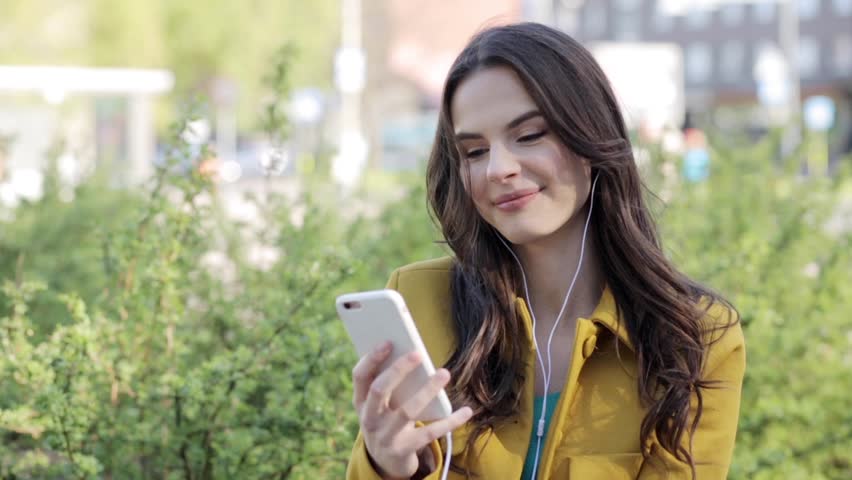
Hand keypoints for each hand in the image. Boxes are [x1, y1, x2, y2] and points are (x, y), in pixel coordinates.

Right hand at [351, 341, 472, 478]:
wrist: (385, 461)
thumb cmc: (387, 419)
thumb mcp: (380, 404)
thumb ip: (390, 382)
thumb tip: (412, 352)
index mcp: (361, 402)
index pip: (360, 376)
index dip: (372, 358)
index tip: (389, 341)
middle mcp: (369, 419)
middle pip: (380, 390)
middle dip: (398, 370)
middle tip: (418, 354)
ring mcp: (386, 436)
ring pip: (407, 411)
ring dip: (427, 391)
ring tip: (444, 373)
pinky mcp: (404, 449)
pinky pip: (430, 433)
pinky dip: (450, 421)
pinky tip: (466, 410)